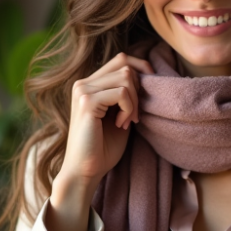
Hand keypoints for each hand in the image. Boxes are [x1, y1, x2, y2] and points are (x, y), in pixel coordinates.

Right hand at [46, 52, 153, 230]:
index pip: (120, 59)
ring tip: (127, 122)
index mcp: (89, 84)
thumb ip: (127, 95)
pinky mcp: (87, 102)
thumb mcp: (119, 115)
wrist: (85, 170)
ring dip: (134, 102)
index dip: (140, 69)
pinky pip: (121, 93)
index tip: (148, 93)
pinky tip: (121, 125)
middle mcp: (83, 83)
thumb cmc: (103, 147)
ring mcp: (83, 90)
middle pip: (124, 64)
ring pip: (126, 76)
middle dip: (138, 89)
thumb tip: (147, 75)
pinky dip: (129, 109)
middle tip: (135, 117)